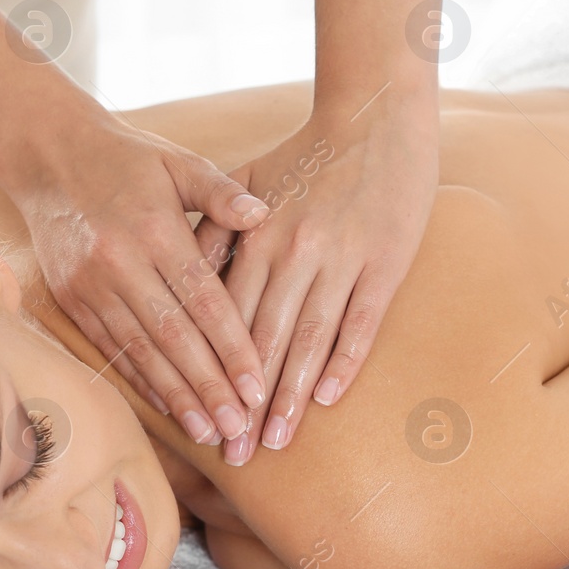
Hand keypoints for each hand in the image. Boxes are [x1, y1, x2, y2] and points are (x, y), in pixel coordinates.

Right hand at [4, 109, 272, 444]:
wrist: (48, 154)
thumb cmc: (127, 158)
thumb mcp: (178, 161)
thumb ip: (221, 191)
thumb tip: (263, 214)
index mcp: (154, 228)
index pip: (202, 299)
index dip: (232, 346)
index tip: (258, 385)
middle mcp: (119, 262)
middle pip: (173, 336)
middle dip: (208, 386)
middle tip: (239, 426)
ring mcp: (90, 284)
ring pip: (140, 350)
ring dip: (176, 395)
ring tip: (208, 431)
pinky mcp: (71, 298)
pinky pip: (110, 347)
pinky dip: (140, 379)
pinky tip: (167, 407)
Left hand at [195, 100, 439, 464]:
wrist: (376, 115)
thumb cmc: (308, 151)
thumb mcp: (250, 179)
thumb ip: (216, 225)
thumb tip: (184, 275)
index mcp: (258, 234)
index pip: (227, 317)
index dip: (213, 371)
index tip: (201, 414)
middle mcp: (294, 251)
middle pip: (263, 340)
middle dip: (247, 402)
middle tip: (234, 452)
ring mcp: (342, 258)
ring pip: (309, 339)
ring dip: (291, 396)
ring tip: (277, 442)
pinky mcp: (384, 262)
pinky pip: (360, 321)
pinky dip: (343, 361)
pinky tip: (328, 397)